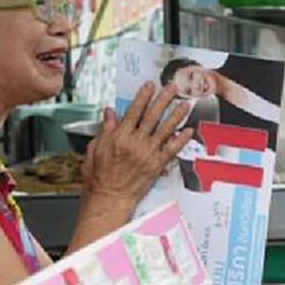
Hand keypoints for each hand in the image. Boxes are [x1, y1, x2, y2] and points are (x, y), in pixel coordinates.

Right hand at [81, 82, 192, 208]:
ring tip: (184, 104)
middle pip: (152, 116)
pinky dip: (181, 139)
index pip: (133, 111)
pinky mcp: (156, 165)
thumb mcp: (95, 148)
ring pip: (165, 130)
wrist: (109, 197)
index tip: (150, 86)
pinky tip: (188, 131)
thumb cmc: (100, 177)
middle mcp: (135, 143)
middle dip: (163, 100)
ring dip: (176, 115)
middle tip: (172, 88)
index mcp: (119, 136)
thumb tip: (109, 113)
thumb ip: (105, 129)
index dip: (143, 97)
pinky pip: (172, 149)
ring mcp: (147, 153)